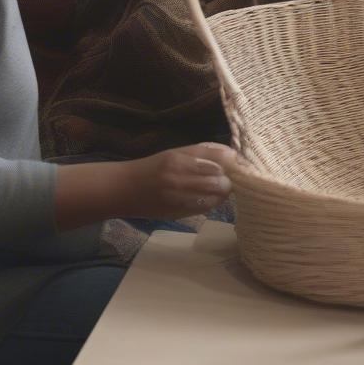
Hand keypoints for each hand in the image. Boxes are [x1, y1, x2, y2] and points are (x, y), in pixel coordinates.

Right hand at [120, 142, 234, 218]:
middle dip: (230, 179)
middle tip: (234, 178)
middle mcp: (179, 176)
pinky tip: (212, 197)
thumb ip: (204, 153)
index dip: (234, 162)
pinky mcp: (176, 212)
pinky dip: (213, 202)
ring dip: (223, 192)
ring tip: (224, 188)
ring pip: (214, 196)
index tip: (240, 162)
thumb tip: (233, 154)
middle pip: (219, 179)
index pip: (219, 159)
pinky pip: (204, 208)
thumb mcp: (177, 152)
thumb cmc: (153, 167)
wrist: (123, 189)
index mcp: (180, 157)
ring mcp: (177, 196)